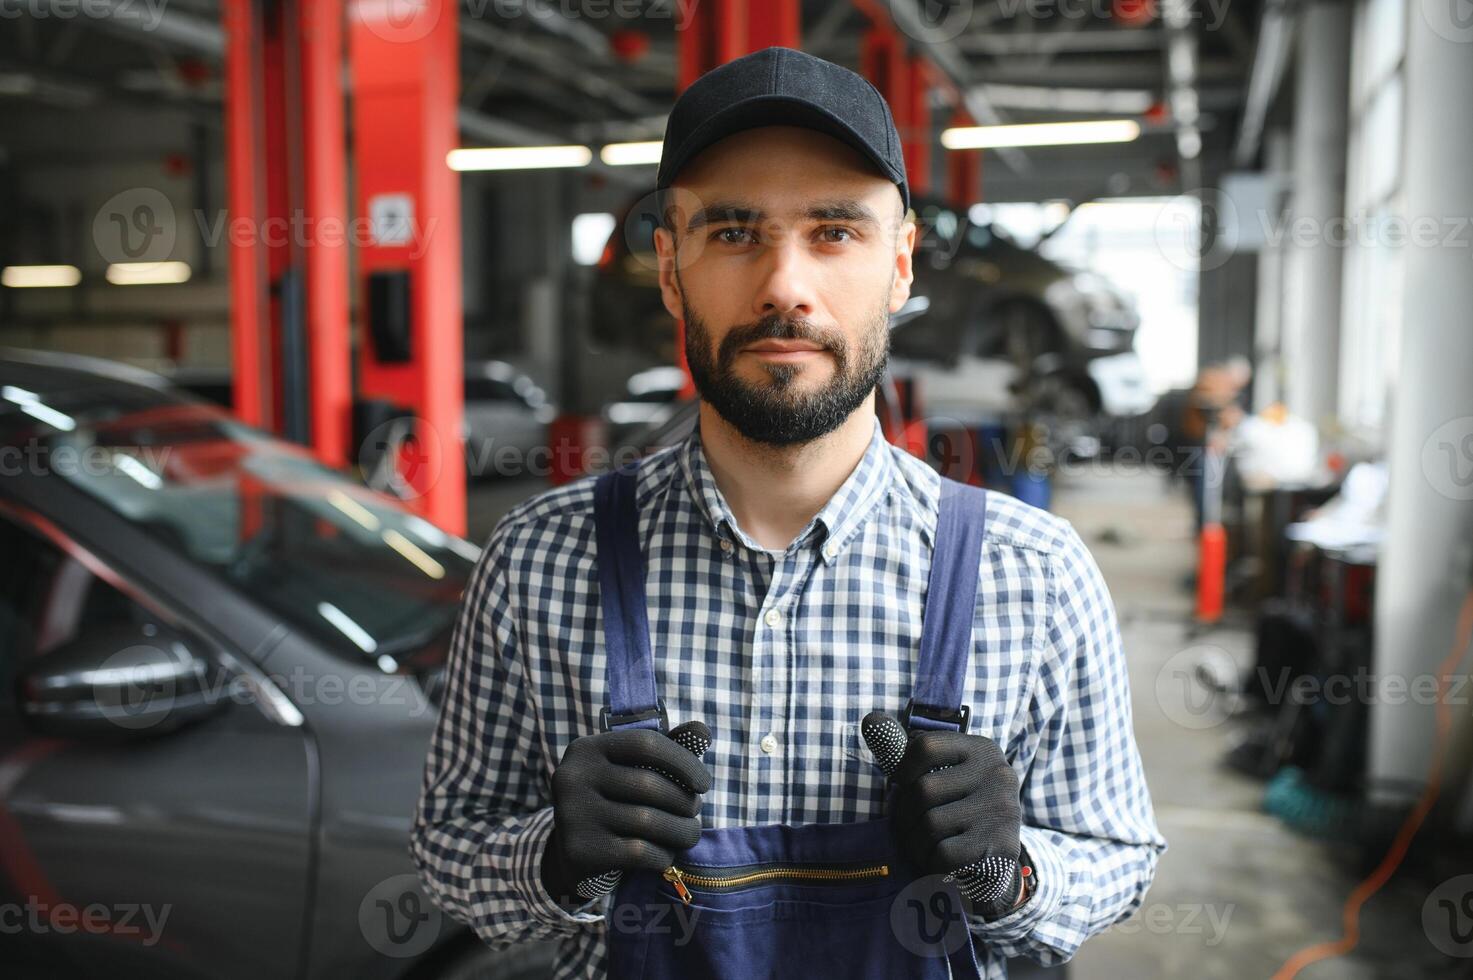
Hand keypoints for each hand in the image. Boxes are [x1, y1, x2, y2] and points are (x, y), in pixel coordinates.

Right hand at [541, 728, 711, 907]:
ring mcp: (573, 814)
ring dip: (681, 830)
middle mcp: (573, 777)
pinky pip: (639, 852)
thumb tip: (703, 731)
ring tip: (690, 833)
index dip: (683, 762)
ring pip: (648, 821)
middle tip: (695, 812)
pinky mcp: (580, 850)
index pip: (646, 743)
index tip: (704, 784)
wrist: (568, 853)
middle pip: (649, 784)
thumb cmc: (611, 801)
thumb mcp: (627, 770)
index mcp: (586, 749)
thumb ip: (663, 749)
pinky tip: (666, 853)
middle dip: (684, 801)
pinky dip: (662, 855)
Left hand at [889, 728, 1023, 919]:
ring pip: (931, 823)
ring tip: (922, 846)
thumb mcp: (944, 775)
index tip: (902, 785)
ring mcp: (1002, 810)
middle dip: (906, 814)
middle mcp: (999, 774)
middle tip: (909, 826)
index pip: (926, 746)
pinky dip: (932, 861)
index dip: (903, 769)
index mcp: (983, 750)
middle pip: (924, 789)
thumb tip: (870, 720)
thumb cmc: (959, 810)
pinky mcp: (1000, 846)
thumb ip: (910, 752)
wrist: (996, 864)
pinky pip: (943, 853)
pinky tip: (938, 861)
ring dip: (916, 841)